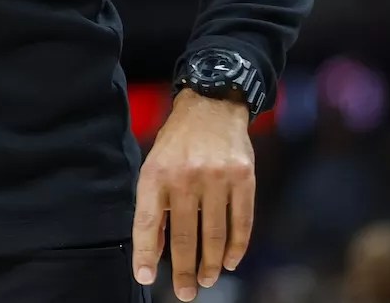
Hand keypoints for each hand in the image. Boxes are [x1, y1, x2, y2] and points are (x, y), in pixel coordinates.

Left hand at [132, 88, 255, 299]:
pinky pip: (241, 221)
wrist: (211, 106)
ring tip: (206, 280)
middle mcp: (185, 176)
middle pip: (185, 235)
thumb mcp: (155, 167)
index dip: (146, 253)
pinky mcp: (244, 177)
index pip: (148, 222)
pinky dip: (236, 246)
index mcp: (156, 173)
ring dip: (210, 263)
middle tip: (185, 293)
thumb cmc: (177, 144)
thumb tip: (155, 252)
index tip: (145, 277)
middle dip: (183, 270)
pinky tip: (230, 261)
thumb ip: (155, 206)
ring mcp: (217, 176)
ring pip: (214, 233)